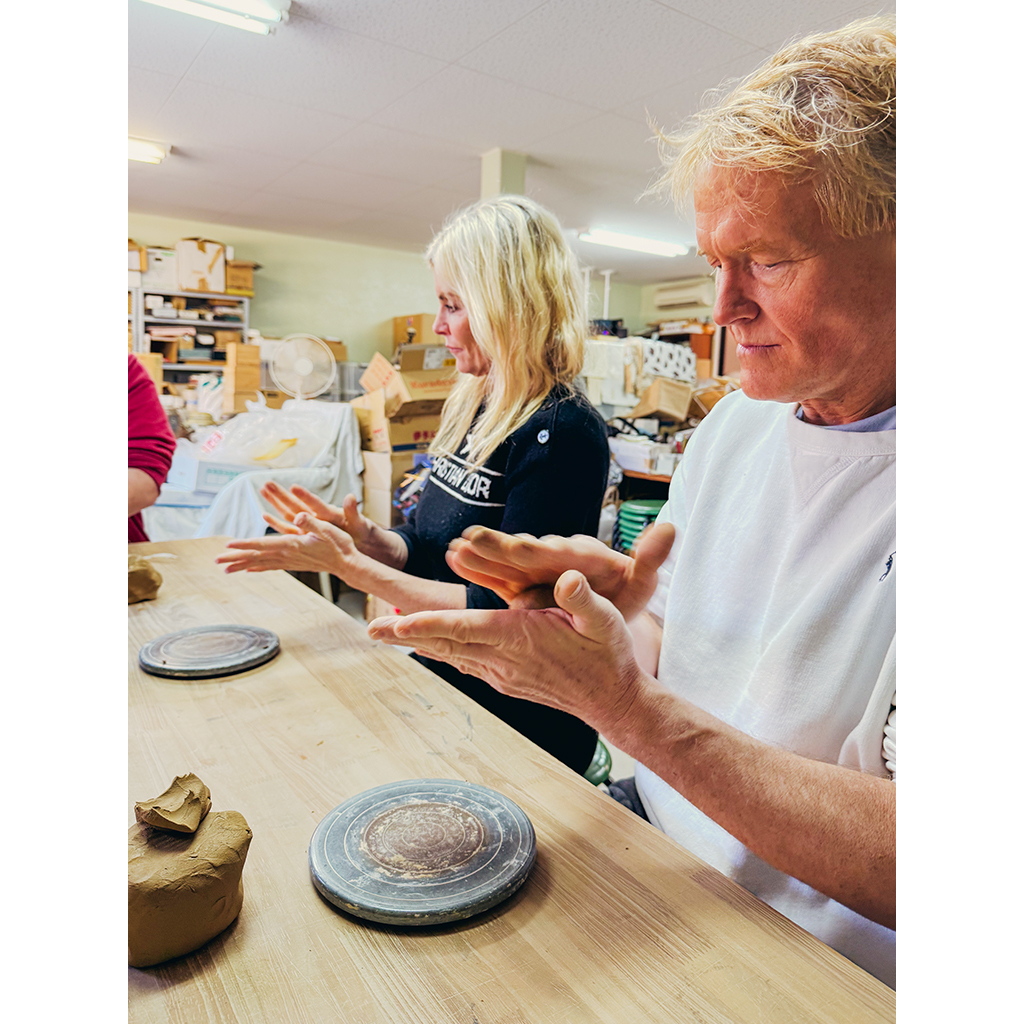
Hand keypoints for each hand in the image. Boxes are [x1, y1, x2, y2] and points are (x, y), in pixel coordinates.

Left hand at [216, 512, 360, 579]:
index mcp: (292, 544)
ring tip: (225, 569)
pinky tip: (249, 570)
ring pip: (260, 563)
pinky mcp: (293, 563)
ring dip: (242, 565)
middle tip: (216, 561)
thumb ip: (311, 522)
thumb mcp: (327, 528)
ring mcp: (289, 561)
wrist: (348, 564)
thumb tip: (298, 516)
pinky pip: (270, 566)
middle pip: (256, 556)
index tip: (227, 546)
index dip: (245, 544)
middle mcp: (287, 555)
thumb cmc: (339, 544)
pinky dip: (257, 567)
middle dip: (235, 558)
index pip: (263, 544)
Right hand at [261, 483, 373, 549]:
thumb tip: (351, 496)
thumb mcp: (359, 522)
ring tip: (263, 489)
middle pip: (297, 505)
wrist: (360, 540)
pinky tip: (265, 515)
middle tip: (268, 483)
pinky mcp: (307, 535)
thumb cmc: (360, 530)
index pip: (315, 504)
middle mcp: (317, 517)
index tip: (294, 486)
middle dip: (282, 495)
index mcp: (329, 514)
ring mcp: (310, 525)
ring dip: (276, 502)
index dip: (306, 496)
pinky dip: (277, 523)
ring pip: (289, 513)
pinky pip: (289, 529)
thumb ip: (352, 511)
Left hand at [367, 569, 645, 726]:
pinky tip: (429, 647)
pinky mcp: (506, 681)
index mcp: (522, 639)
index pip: (466, 629)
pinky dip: (441, 652)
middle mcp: (505, 660)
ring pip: (451, 656)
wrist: (615, 700)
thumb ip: (582, 598)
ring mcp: (503, 674)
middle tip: (370, 628)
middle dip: (406, 635)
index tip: (397, 624)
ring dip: (417, 644)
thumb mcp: (605, 620)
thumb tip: (569, 577)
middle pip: (446, 645)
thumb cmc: (609, 655)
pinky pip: (466, 664)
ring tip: (384, 633)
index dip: (430, 626)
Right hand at [445, 522, 674, 620]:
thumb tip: (670, 527)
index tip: (522, 547)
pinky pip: (493, 575)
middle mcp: (551, 557)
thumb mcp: (641, 580)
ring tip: (455, 548)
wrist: (606, 603)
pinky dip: (474, 567)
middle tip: (473, 539)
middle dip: (499, 548)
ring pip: (502, 560)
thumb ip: (649, 557)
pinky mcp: (517, 582)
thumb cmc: (624, 592)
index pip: (559, 551)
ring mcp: (531, 568)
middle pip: (523, 551)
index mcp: (580, 557)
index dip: (540, 549)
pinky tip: (452, 557)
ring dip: (480, 555)